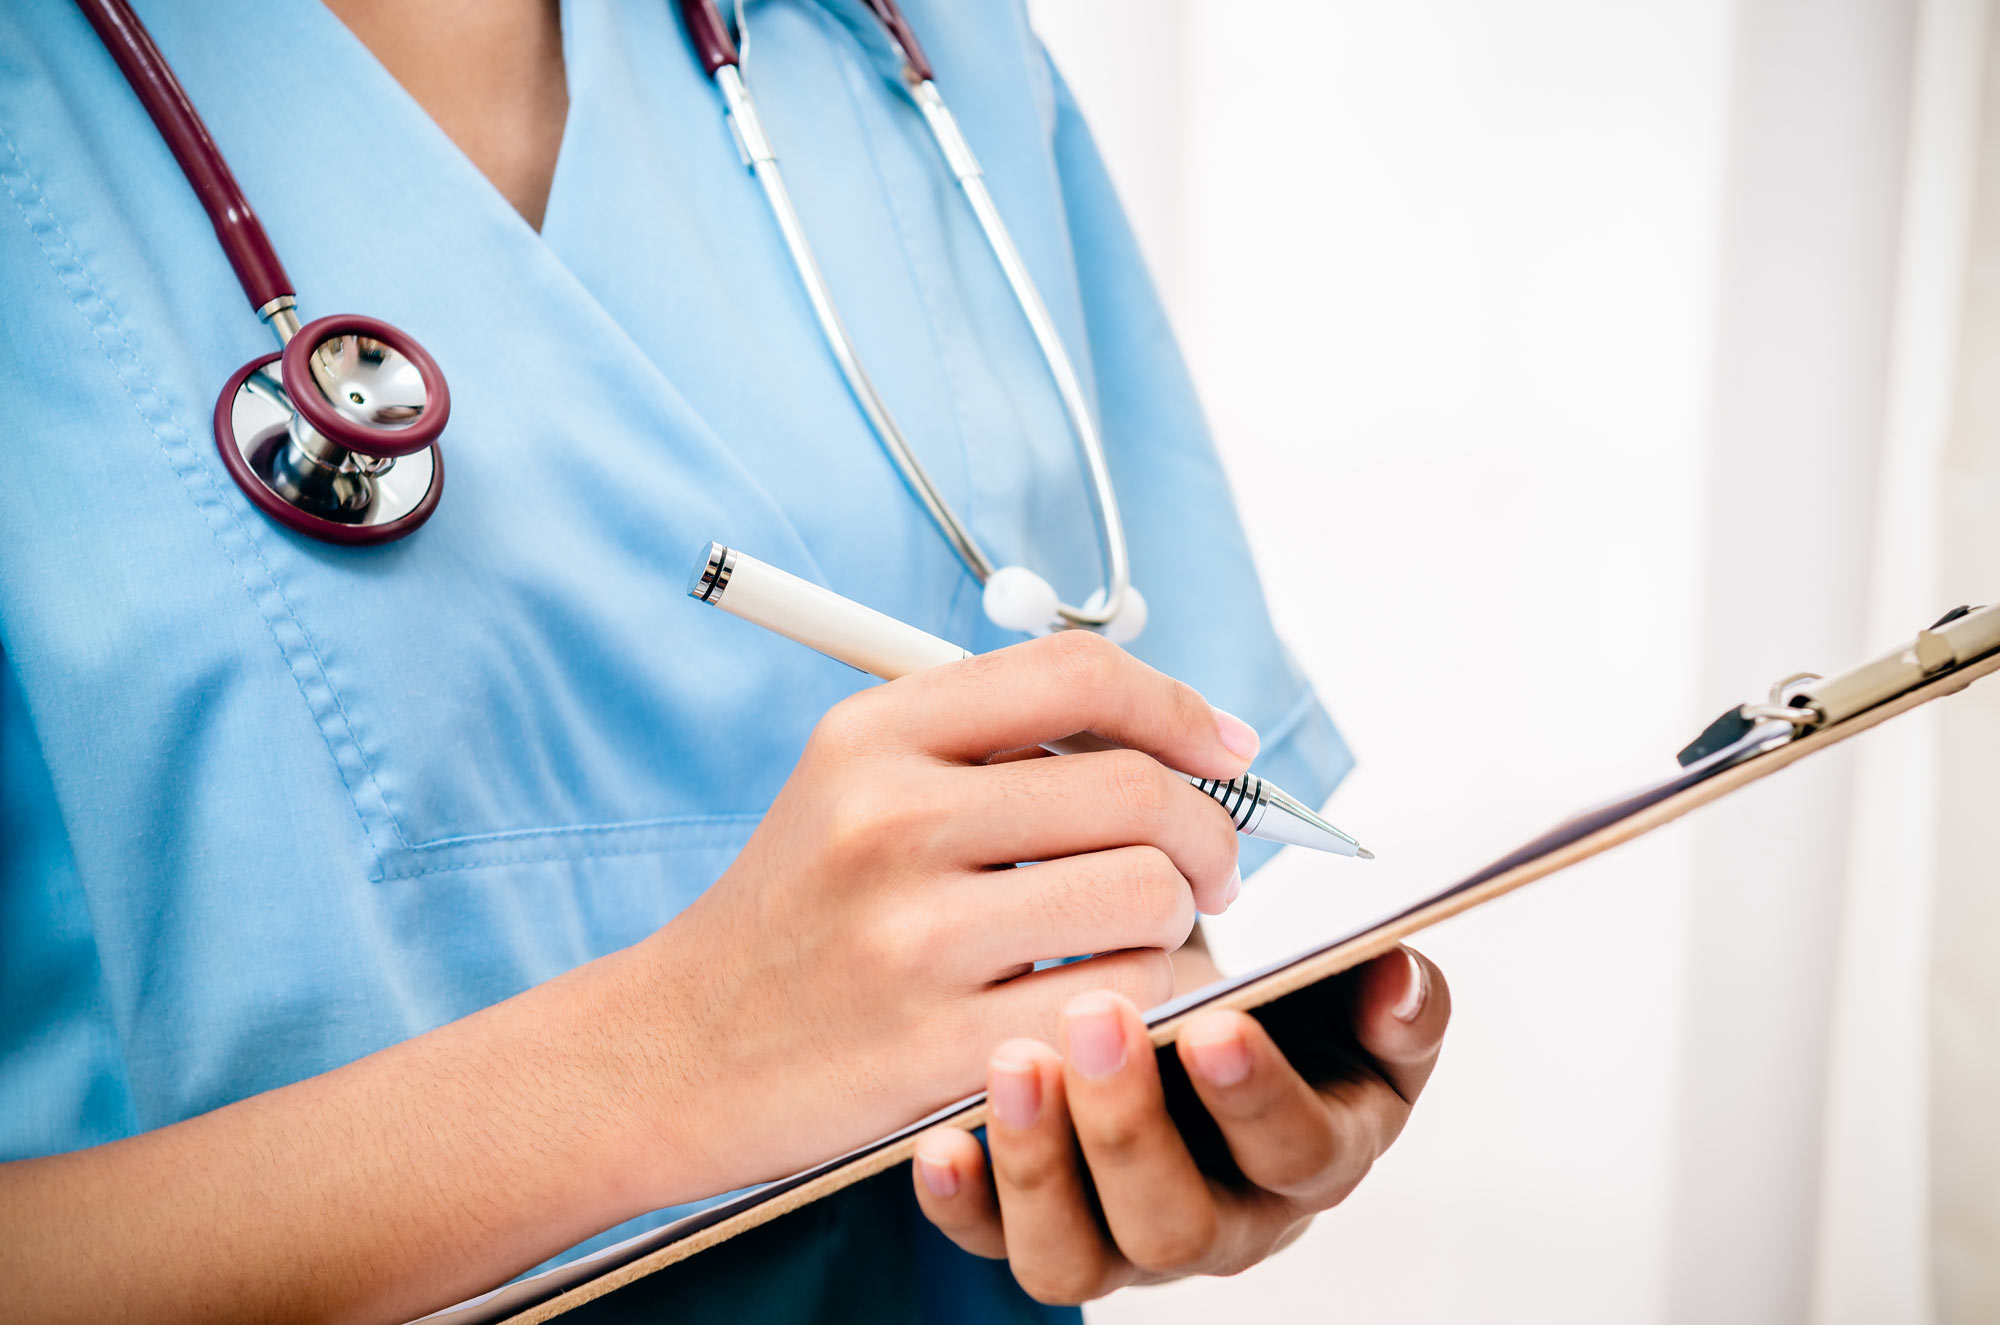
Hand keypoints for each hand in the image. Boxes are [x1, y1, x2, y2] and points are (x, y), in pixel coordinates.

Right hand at [635, 631, 1257, 1205]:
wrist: (672, 1050)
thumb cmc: (796, 915)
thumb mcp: (852, 784)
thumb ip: (989, 742)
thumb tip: (1169, 733)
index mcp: (875, 734)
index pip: (1077, 675)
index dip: (1180, 706)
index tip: (1226, 752)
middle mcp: (887, 816)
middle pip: (1136, 788)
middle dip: (1210, 834)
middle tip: (1208, 872)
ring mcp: (910, 934)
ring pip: (1145, 894)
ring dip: (1185, 922)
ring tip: (1154, 939)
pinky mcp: (933, 1045)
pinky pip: (1118, 1001)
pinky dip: (1153, 1002)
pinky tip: (1121, 1003)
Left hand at [908, 946, 1448, 1301]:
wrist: (1209, 1040)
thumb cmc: (1282, 1019)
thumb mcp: (1351, 1004)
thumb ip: (1391, 1000)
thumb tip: (1400, 982)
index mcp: (1311, 1160)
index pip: (1296, 1153)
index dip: (1257, 1097)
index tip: (1216, 1023)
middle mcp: (1222, 1223)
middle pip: (1178, 1221)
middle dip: (1131, 1125)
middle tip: (1095, 1019)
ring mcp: (1123, 1241)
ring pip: (1076, 1258)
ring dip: (1037, 1165)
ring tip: (1013, 1064)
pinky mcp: (1044, 1230)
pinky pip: (993, 1245)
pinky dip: (961, 1202)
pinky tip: (940, 1139)